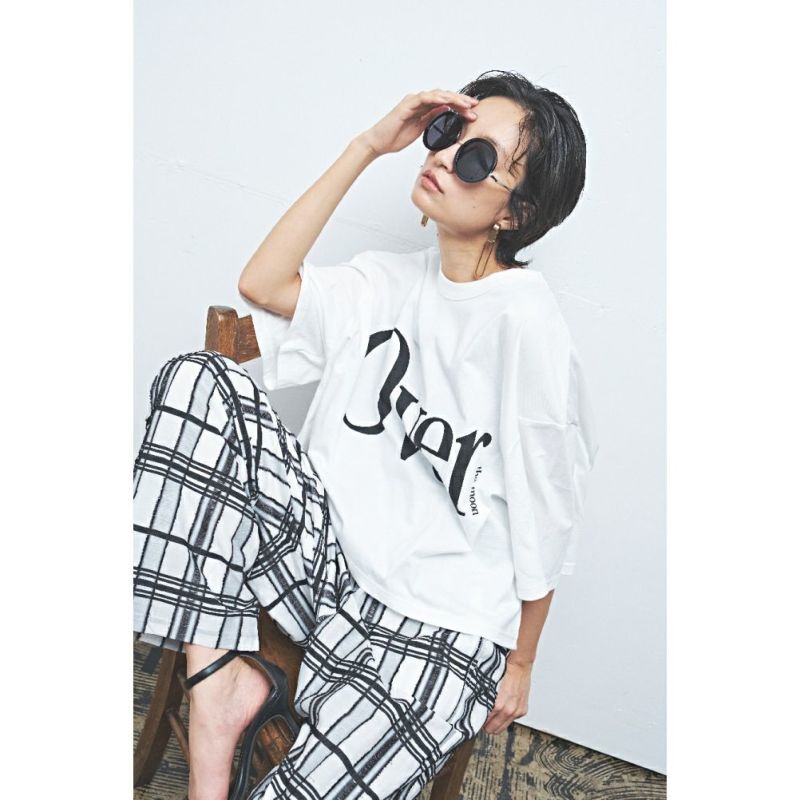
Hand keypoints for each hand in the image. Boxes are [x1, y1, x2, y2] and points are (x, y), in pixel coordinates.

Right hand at [355, 89, 478, 157]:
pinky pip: (424, 98)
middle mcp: (418, 102)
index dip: (460, 106)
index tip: (473, 112)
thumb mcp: (420, 129)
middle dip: (461, 101)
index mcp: (423, 108)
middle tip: (475, 106)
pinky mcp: (407, 105)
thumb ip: (432, 120)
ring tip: (466, 104)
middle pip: (444, 97)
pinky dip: (436, 98)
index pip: (445, 104)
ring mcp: (413, 102)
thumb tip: (445, 113)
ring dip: (453, 98)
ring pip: (437, 95)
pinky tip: (447, 100)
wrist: (378, 142)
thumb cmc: (395, 137)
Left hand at [482, 660, 531, 734]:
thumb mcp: (489, 686)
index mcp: (499, 705)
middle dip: (487, 726)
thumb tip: (476, 707)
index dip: (479, 722)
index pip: (486, 723)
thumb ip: (484, 699)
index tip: (476, 720)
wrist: (519, 666)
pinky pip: (511, 720)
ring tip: (491, 717)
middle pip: (494, 729)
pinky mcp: (523, 710)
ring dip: (496, 724)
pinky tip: (502, 711)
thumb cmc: (504, 672)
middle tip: (482, 721)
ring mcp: (517, 711)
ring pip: (503, 727)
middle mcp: (509, 710)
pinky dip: (506, 718)